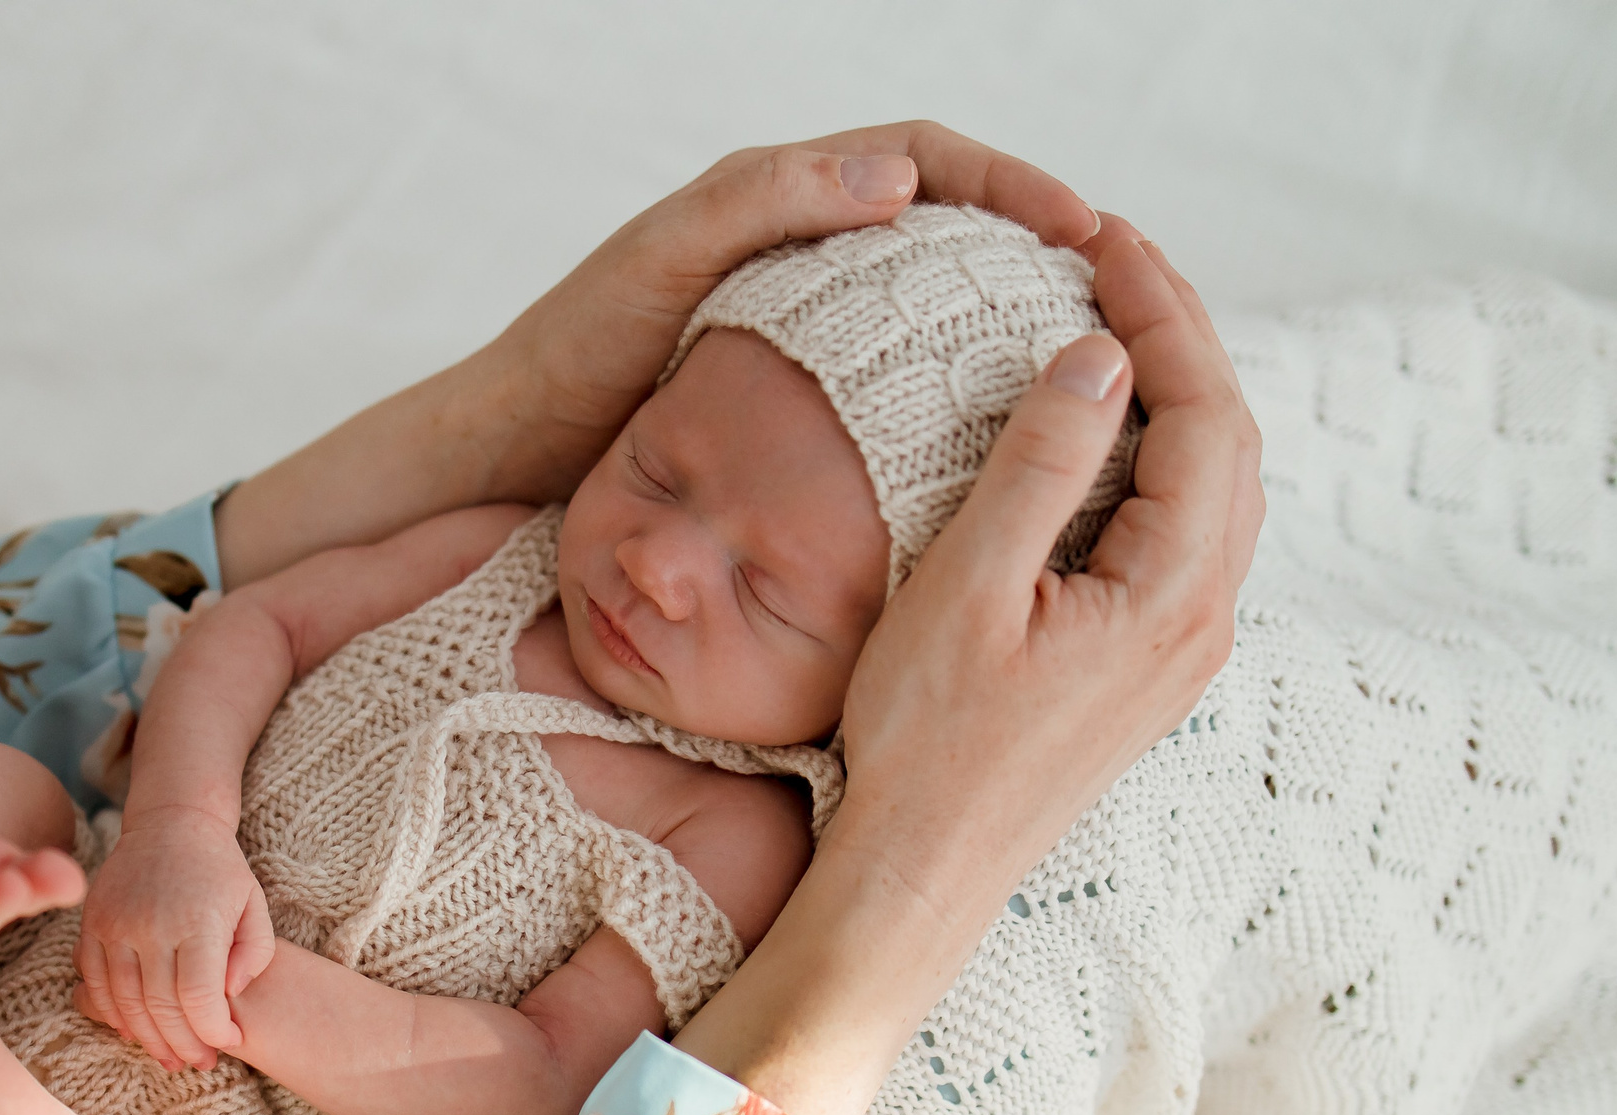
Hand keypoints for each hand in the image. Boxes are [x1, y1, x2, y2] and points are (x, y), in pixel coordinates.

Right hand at [74, 806, 274, 1070]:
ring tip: (172, 1057)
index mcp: (197, 921)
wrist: (170, 823)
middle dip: (184, 1044)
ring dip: (149, 1039)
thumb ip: (255, 953)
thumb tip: (231, 994)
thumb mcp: (255, 904)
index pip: (199, 997)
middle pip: (161, 1007)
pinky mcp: (92, 925)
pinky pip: (95, 984)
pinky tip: (136, 1031)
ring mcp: (115, 925)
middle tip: (201, 1062)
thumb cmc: (220, 870)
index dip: (213, 1031)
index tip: (229, 1041)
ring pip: (125, 1003)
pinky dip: (114, 1014)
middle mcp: (151, 924)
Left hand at [218, 124, 1098, 582]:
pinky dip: (949, 396)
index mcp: (777, 199)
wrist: (506, 453)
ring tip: (1072, 370)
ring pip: (927, 307)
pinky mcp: (788, 396)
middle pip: (946, 227)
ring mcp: (797, 326)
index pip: (928, 159)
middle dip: (1032, 251)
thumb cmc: (570, 357)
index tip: (1086, 231)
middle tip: (1110, 300)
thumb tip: (900, 179)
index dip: (1013, 184)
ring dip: (1000, 327)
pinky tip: (986, 446)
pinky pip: (892, 381)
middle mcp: (796, 249)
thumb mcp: (662, 268)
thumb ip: (764, 207)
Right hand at [837, 222, 1257, 907]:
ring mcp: (1182, 650)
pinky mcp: (1150, 667)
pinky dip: (1162, 457)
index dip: (1164, 315)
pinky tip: (1107, 435)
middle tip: (1114, 261)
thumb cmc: (927, 742)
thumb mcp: (968, 587)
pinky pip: (1187, 531)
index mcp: (1170, 595)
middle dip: (1181, 339)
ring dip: (1178, 396)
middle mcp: (1201, 622)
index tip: (1105, 246)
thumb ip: (1042, 466)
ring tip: (1114, 326)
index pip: (1204, 415)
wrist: (924, 873)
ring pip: (1217, 487)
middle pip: (1231, 441)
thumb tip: (1100, 356)